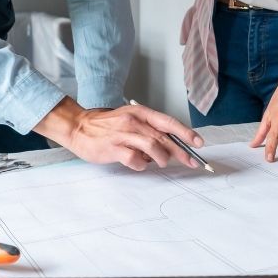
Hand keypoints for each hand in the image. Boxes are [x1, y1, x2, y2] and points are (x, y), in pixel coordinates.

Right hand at [33, 98, 203, 170]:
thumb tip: (170, 145)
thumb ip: (149, 129)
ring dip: (162, 158)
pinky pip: (135, 160)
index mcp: (140, 112)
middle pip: (164, 137)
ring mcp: (123, 135)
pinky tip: (139, 164)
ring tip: (161, 162)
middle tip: (191, 161)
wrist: (78, 127)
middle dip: (181, 151)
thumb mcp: (130, 119)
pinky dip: (141, 165)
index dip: (186, 133)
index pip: (168, 122)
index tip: (199, 143)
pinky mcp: (114, 148)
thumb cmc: (106, 125)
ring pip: (153, 148)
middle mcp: (133, 121)